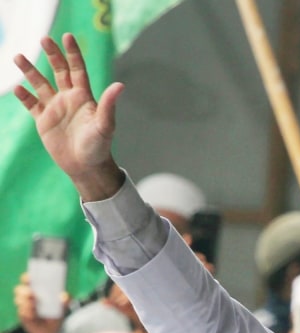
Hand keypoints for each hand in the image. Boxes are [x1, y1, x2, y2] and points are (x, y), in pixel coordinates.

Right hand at [13, 34, 124, 198]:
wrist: (86, 167)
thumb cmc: (99, 147)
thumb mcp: (105, 126)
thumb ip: (109, 105)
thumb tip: (120, 85)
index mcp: (83, 97)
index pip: (77, 69)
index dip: (73, 53)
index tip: (67, 36)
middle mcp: (68, 98)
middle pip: (58, 70)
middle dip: (52, 55)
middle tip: (44, 38)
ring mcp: (55, 109)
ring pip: (40, 84)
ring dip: (30, 71)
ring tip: (18, 57)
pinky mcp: (44, 121)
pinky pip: (31, 105)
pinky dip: (24, 96)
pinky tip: (18, 88)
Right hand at [15, 272, 66, 332]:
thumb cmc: (55, 317)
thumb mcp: (62, 309)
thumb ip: (65, 302)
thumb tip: (64, 295)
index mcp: (36, 291)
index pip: (27, 281)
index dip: (26, 278)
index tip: (29, 278)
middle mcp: (28, 297)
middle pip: (19, 289)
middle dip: (24, 290)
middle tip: (32, 294)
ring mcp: (23, 306)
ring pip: (18, 300)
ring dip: (25, 302)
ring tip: (34, 306)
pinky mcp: (22, 316)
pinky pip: (21, 311)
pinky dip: (27, 312)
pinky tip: (32, 315)